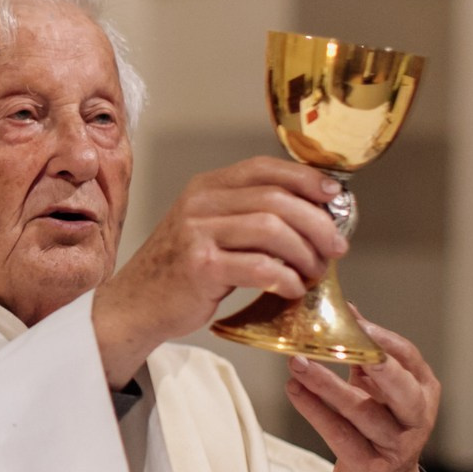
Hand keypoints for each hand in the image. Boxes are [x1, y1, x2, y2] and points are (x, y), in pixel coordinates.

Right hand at [91, 157, 348, 385]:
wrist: (137, 303)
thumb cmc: (180, 270)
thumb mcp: (208, 228)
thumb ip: (247, 215)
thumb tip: (313, 214)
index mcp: (205, 187)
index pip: (264, 168)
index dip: (306, 178)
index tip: (334, 196)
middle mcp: (200, 204)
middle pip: (276, 200)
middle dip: (317, 223)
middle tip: (336, 246)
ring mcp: (197, 234)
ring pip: (272, 230)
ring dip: (305, 253)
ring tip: (314, 270)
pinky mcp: (200, 267)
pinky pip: (259, 267)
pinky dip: (286, 278)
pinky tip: (292, 288)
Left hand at [287, 311, 439, 471]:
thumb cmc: (378, 426)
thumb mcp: (379, 389)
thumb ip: (365, 353)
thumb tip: (346, 309)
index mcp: (423, 390)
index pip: (408, 357)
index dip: (381, 337)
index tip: (351, 316)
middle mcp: (417, 417)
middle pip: (399, 385)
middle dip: (371, 360)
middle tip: (337, 340)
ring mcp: (397, 444)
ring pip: (361, 410)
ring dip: (326, 385)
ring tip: (296, 363)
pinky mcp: (371, 466)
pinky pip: (340, 434)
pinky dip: (314, 411)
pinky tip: (294, 390)